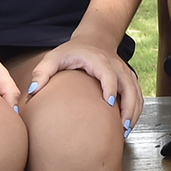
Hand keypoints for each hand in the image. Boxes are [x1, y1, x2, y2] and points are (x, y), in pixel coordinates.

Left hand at [27, 32, 143, 133]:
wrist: (94, 40)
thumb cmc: (72, 51)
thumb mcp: (53, 57)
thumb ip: (41, 73)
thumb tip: (32, 92)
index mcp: (99, 60)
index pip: (109, 74)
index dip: (110, 88)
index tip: (108, 104)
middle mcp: (116, 66)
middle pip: (129, 87)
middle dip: (129, 107)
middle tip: (123, 127)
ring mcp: (125, 73)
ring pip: (137, 93)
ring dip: (134, 112)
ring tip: (126, 130)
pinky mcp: (129, 79)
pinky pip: (138, 96)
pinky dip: (136, 110)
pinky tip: (128, 124)